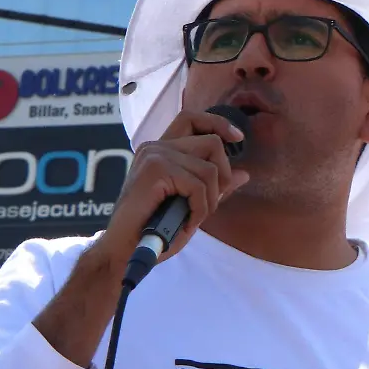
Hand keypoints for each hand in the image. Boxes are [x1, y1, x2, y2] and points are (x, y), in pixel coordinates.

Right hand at [95, 110, 248, 268]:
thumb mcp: (192, 204)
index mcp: (161, 150)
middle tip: (208, 203)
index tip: (238, 138)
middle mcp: (156, 146)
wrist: (124, 249)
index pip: (192, 119)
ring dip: (210, 200)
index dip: (218, 123)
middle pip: (212, 143)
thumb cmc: (154, 229)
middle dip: (222, 176)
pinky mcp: (156, 170)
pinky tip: (186, 223)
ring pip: (210, 169)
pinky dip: (200, 209)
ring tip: (192, 217)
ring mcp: (155, 156)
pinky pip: (199, 186)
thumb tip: (244, 174)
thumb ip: (214, 186)